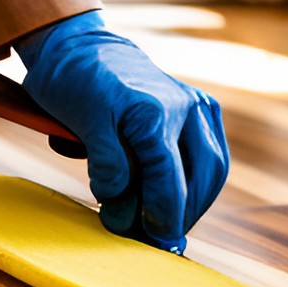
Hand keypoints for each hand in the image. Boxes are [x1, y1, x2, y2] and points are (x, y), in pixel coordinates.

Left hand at [16, 11, 228, 253]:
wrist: (84, 48)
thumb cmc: (74, 85)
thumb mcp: (77, 122)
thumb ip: (105, 162)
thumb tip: (121, 196)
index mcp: (152, 110)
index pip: (168, 178)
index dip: (161, 215)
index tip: (150, 237)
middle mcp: (184, 107)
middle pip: (197, 180)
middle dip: (176, 216)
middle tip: (149, 237)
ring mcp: (197, 107)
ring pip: (212, 172)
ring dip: (192, 205)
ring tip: (163, 223)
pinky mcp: (203, 109)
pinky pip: (213, 157)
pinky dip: (198, 184)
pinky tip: (178, 201)